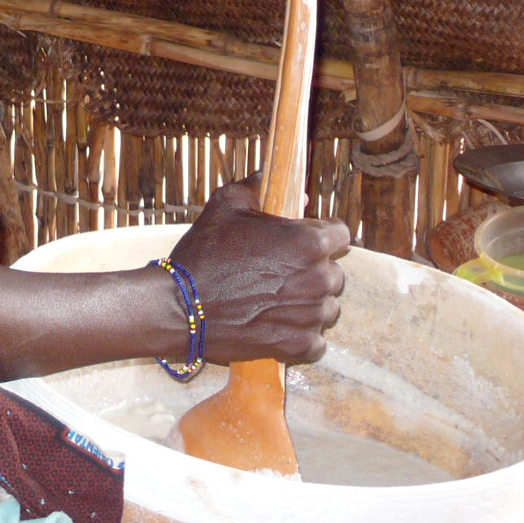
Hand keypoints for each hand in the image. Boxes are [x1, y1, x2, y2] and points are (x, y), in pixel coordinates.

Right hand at [169, 181, 348, 364]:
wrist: (181, 307)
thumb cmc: (205, 254)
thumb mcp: (225, 205)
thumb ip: (255, 187)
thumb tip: (268, 177)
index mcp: (308, 242)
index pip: (342, 235)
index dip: (322, 234)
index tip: (303, 241)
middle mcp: (317, 279)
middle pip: (334, 273)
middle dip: (314, 270)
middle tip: (282, 272)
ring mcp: (310, 315)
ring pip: (327, 307)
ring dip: (309, 304)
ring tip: (278, 301)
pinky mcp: (298, 345)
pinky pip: (316, 341)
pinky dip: (301, 335)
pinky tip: (278, 325)